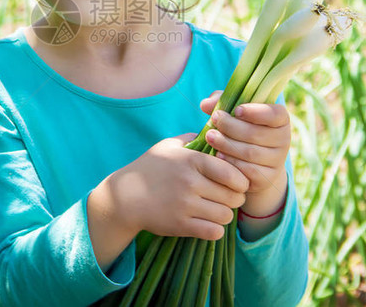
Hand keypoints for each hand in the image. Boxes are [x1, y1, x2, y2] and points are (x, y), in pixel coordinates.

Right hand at [107, 133, 249, 240]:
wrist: (125, 196)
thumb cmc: (150, 168)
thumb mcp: (168, 145)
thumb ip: (193, 139)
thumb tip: (217, 133)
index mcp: (191, 160)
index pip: (232, 173)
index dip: (241, 181)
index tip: (238, 184)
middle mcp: (190, 182)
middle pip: (233, 196)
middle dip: (235, 198)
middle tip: (229, 197)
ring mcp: (185, 205)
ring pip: (226, 215)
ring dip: (225, 214)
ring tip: (217, 210)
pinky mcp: (180, 225)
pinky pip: (214, 232)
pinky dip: (215, 229)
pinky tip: (208, 223)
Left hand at [199, 91, 289, 200]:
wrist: (254, 161)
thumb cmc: (241, 127)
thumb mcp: (234, 111)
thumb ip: (221, 102)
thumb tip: (205, 104)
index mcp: (281, 119)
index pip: (275, 114)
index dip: (256, 112)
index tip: (237, 109)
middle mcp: (284, 140)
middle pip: (256, 134)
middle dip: (232, 126)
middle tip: (214, 119)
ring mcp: (277, 161)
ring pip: (251, 153)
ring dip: (227, 144)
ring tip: (210, 137)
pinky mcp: (267, 178)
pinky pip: (248, 171)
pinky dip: (231, 163)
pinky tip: (218, 156)